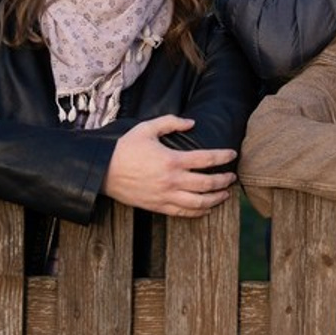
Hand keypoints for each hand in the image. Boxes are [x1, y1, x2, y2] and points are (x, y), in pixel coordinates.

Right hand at [102, 116, 236, 216]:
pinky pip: (182, 213)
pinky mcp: (157, 206)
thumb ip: (171, 122)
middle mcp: (171, 180)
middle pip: (207, 184)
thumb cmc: (125, 147)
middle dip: (223, 181)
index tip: (233, 154)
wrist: (102, 170)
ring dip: (215, 199)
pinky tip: (206, 209)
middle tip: (232, 177)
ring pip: (198, 203)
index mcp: (172, 160)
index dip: (223, 156)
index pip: (206, 159)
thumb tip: (191, 123)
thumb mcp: (147, 127)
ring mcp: (164, 196)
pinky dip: (198, 213)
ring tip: (225, 194)